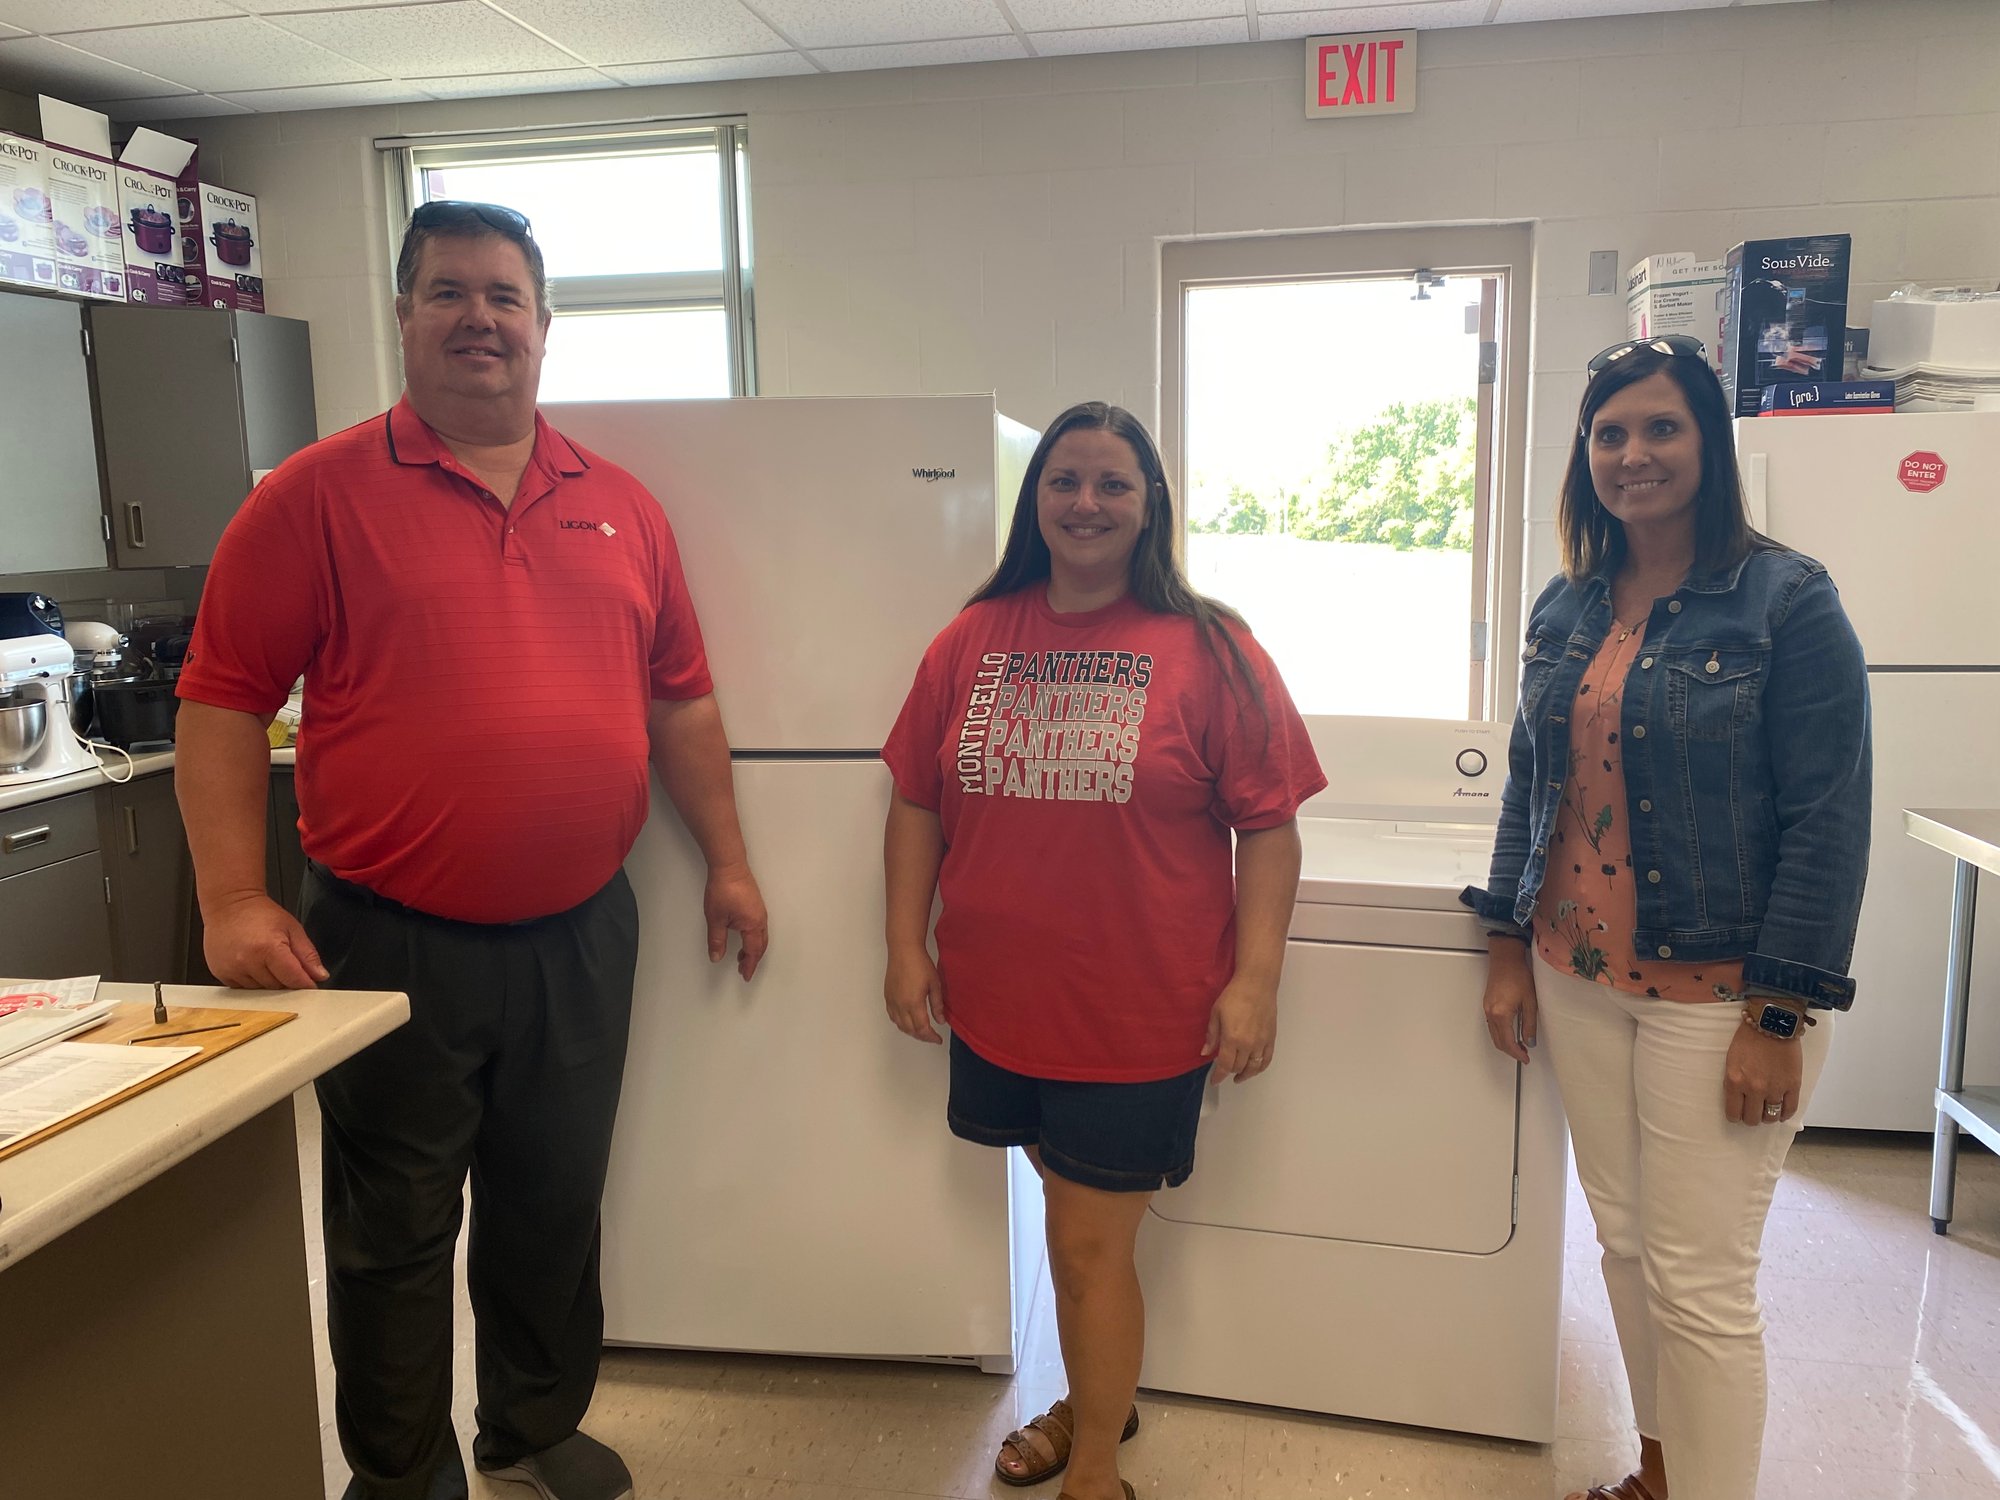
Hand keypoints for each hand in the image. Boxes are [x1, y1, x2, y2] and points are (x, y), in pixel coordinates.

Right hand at [202, 890, 327, 989]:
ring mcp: (232, 969)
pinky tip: (252, 964)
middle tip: (284, 962)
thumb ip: (308, 954)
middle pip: (278, 987)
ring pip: (261, 990)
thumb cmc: (260, 913)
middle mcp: (248, 961)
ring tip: (265, 959)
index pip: (293, 979)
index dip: (305, 983)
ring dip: (268, 981)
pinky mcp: (221, 974)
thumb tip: (319, 976)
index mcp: (268, 948)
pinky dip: (252, 981)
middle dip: (286, 979)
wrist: (229, 905)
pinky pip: (244, 989)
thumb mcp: (292, 928)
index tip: (310, 983)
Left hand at [704, 862, 768, 980]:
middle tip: (744, 969)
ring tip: (743, 957)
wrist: (729, 866)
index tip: (745, 976)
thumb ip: (717, 940)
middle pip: (761, 946)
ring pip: (761, 937)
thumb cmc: (723, 889)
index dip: (749, 966)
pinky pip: (760, 928)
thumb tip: (717, 957)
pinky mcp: (756, 905)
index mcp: (753, 925)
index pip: (753, 952)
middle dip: (753, 959)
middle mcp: (760, 919)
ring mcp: (760, 911)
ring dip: (754, 949)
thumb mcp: (716, 919)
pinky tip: (745, 938)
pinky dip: (754, 939)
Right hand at [884, 945, 945, 1043]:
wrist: (903, 950)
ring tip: (922, 1031)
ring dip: (911, 1031)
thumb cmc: (920, 964)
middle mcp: (900, 1005)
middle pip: (910, 1030)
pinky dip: (901, 1023)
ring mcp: (892, 1001)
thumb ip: (937, 1005)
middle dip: (922, 1036)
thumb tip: (940, 1020)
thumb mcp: (935, 984)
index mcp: (914, 1003)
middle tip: (932, 1037)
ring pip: (900, 1025)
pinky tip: (908, 1021)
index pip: (922, 1029)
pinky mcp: (887, 996)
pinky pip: (892, 1016)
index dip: (931, 1037)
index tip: (938, 1039)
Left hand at [1203, 977, 1276, 1081]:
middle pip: (1238, 1067)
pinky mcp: (1271, 1039)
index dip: (1218, 1076)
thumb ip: (1212, 1036)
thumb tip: (1205, 1053)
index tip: (1214, 1081)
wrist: (1256, 985)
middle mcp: (1248, 1045)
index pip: (1224, 1065)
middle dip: (1228, 1071)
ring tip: (1238, 1076)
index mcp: (1231, 1039)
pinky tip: (1254, 1069)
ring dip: (1244, 1074)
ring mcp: (1261, 1043)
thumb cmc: (1233, 996)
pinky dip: (1260, 1068)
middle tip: (1223, 1069)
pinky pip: (1266, 1060)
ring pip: (1253, 1067)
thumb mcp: (1216, 1013)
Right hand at [1481, 942, 1537, 1064]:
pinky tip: (1511, 1032)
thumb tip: (1530, 1041)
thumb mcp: (1530, 1002)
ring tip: (1520, 1045)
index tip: (1525, 1058)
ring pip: (1494, 1035)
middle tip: (1524, 1054)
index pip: (1508, 1042)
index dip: (1517, 1054)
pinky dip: (1500, 1034)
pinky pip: (1491, 1026)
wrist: (1505, 959)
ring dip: (1505, 1043)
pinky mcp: (1487, 1005)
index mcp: (1501, 1014)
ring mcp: (1487, 1009)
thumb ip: (1530, 1024)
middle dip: (1511, 1051)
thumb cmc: (1518, 975)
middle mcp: (1491, 1014)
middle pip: (1498, 1041)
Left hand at [1724, 1020, 1804, 1125]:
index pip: (1733, 1113)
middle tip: (1753, 1112)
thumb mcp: (1731, 1060)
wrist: (1771, 1023)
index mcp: (1735, 1081)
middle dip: (1751, 1118)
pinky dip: (1785, 1114)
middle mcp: (1754, 1088)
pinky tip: (1781, 1112)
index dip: (1735, 1116)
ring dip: (1768, 1117)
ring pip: (1771, 1117)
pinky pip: (1790, 1109)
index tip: (1737, 1114)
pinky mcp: (1792, 1085)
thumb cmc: (1749, 1038)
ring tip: (1767, 1111)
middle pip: (1752, 1119)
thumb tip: (1737, 1100)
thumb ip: (1733, 1082)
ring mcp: (1775, 1088)